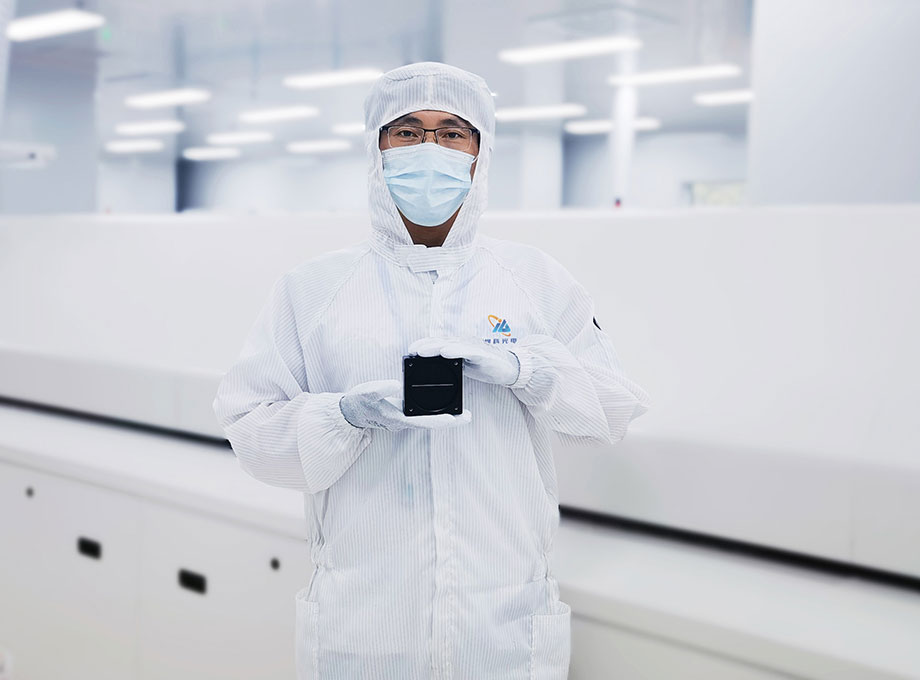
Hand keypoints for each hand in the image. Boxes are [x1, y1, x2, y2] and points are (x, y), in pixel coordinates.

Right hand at [339, 379, 471, 430]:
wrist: (352, 410)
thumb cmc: (359, 402)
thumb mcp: (367, 392)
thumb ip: (381, 389)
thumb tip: (397, 384)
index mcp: (398, 418)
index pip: (423, 421)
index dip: (440, 420)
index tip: (455, 418)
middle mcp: (405, 421)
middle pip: (432, 423)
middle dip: (451, 421)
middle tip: (469, 416)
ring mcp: (406, 418)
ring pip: (430, 420)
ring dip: (447, 418)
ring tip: (464, 413)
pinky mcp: (405, 413)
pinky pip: (424, 414)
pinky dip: (436, 411)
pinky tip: (446, 405)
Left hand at [407, 336, 520, 385]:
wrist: (509, 369)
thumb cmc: (485, 365)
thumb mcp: (464, 366)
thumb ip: (450, 364)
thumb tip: (433, 369)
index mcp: (458, 346)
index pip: (438, 343)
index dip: (424, 345)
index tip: (410, 351)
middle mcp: (464, 343)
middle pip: (441, 342)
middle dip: (425, 345)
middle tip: (412, 350)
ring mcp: (473, 346)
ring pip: (451, 344)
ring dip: (436, 347)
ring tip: (422, 351)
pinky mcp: (483, 353)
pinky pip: (467, 351)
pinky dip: (456, 351)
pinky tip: (446, 353)